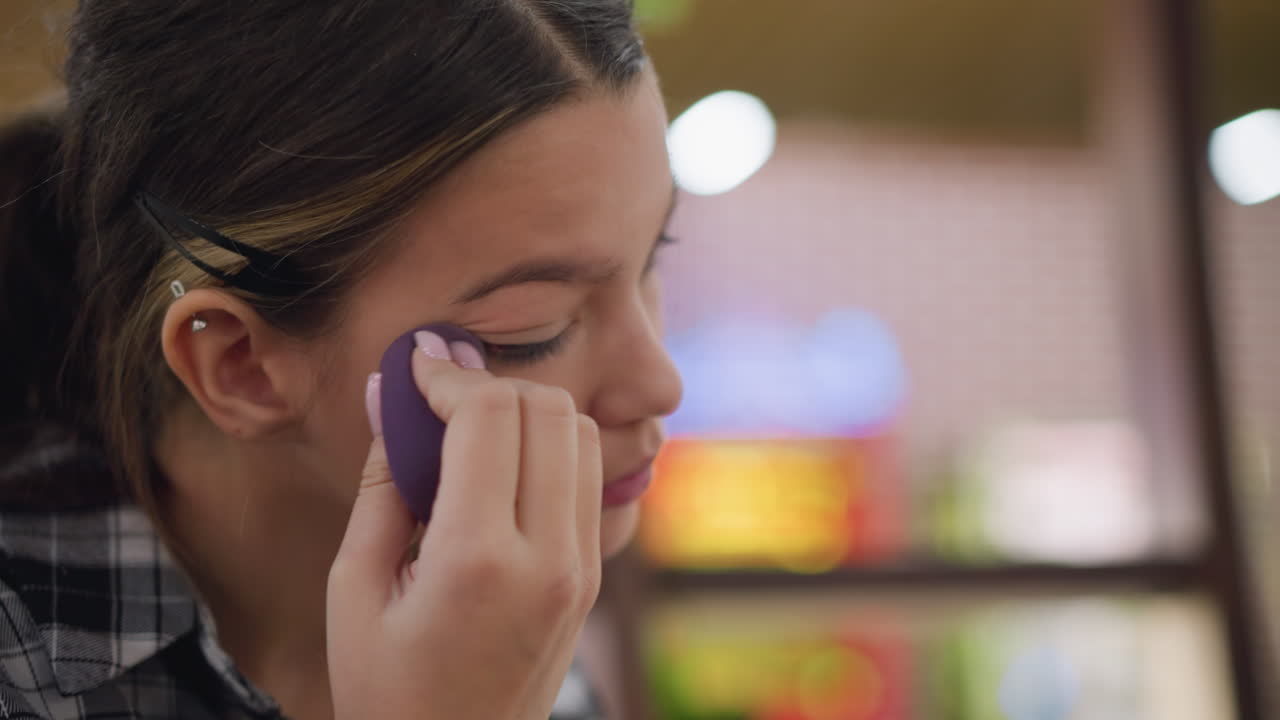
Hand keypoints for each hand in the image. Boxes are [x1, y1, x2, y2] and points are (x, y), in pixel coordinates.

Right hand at [327, 331, 602, 719]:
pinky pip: (587, 476)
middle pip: (547, 409)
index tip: (412, 368)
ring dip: (526, 412)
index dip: (446, 374)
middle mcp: (549, 558)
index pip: (489, 416)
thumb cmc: (387, 688)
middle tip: (436, 398)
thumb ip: (381, 481)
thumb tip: (388, 390)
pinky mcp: (593, 575)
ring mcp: (582, 568)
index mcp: (479, 560)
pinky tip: (500, 468)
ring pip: (581, 433)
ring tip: (468, 432)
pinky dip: (550, 448)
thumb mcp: (354, 587)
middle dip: (489, 384)